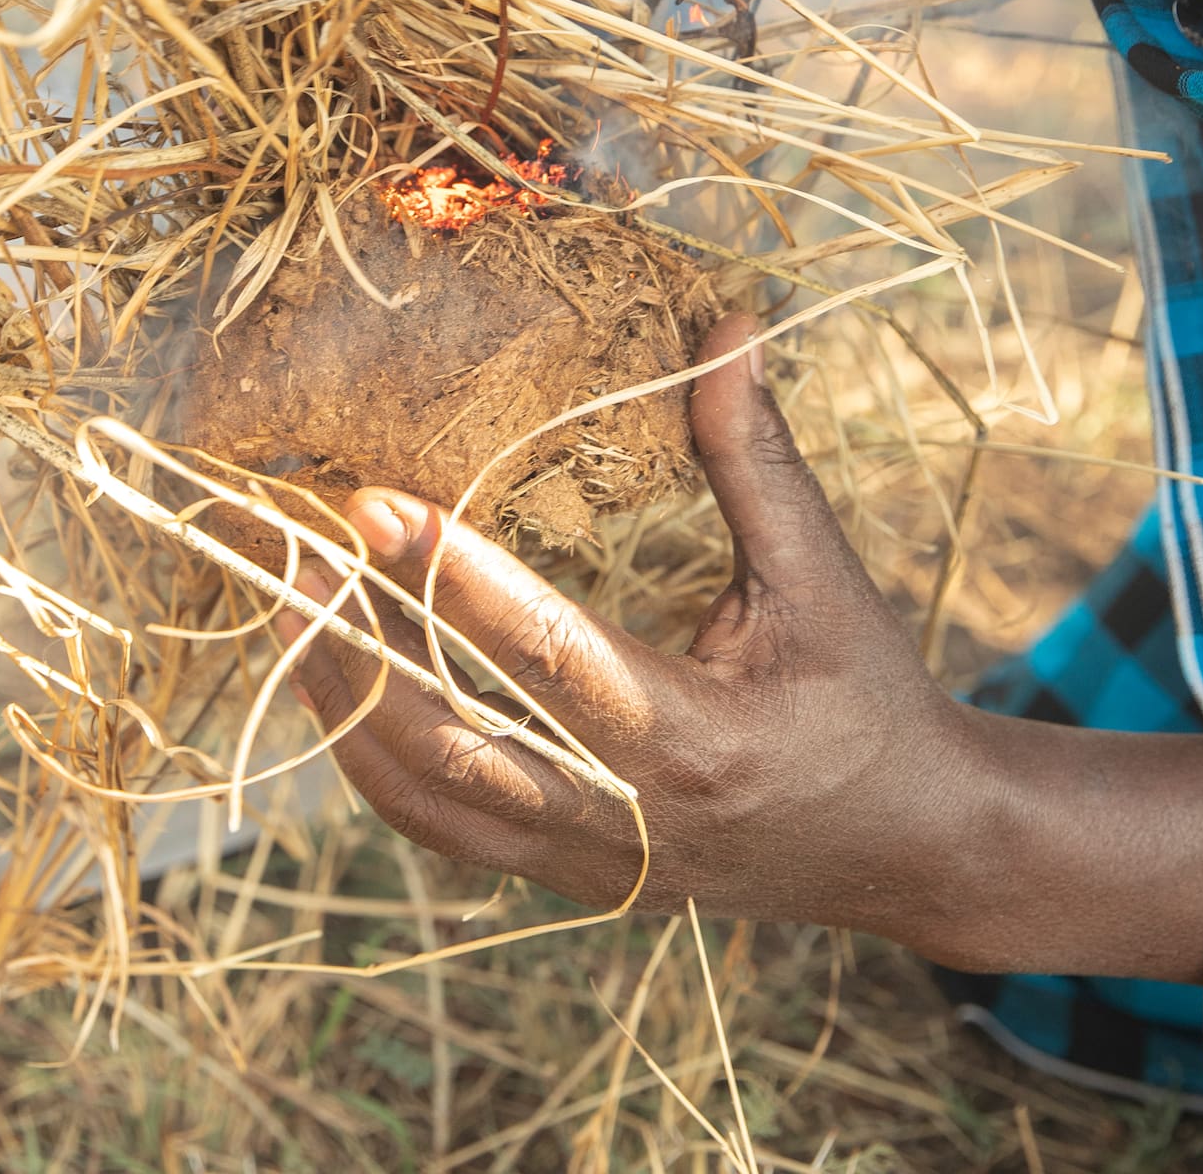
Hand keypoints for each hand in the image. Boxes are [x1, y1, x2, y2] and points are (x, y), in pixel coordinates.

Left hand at [279, 316, 1202, 978]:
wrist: (915, 849)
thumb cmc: (868, 694)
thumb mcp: (821, 576)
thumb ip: (755, 457)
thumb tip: (723, 323)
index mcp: (696, 736)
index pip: (545, 655)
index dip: (452, 579)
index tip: (370, 504)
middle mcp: (632, 819)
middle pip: (456, 747)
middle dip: (360, 654)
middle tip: (288, 562)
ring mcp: (596, 864)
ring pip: (434, 803)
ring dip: (350, 710)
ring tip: (287, 616)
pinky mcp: (578, 878)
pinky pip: (451, 832)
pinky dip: (382, 765)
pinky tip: (338, 689)